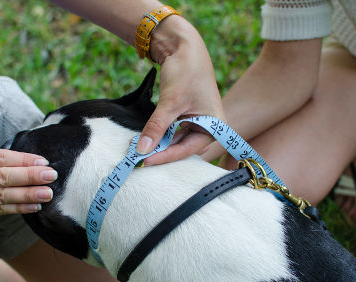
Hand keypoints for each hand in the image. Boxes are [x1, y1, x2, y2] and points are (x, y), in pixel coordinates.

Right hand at [0, 139, 56, 222]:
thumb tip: (25, 160)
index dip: (23, 161)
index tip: (43, 162)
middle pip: (1, 178)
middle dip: (30, 177)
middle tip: (51, 176)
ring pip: (1, 197)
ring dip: (27, 195)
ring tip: (48, 193)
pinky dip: (17, 208)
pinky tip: (33, 206)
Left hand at [135, 15, 225, 165]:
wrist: (184, 47)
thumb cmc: (186, 71)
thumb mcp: (170, 102)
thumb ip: (156, 127)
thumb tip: (142, 150)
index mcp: (215, 127)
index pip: (187, 149)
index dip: (165, 156)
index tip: (144, 161)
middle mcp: (210, 128)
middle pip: (183, 148)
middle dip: (162, 152)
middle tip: (140, 159)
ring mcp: (199, 123)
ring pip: (177, 142)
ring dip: (159, 145)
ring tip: (140, 150)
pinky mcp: (188, 118)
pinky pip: (174, 133)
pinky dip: (160, 135)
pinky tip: (146, 139)